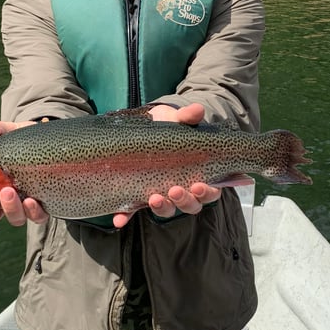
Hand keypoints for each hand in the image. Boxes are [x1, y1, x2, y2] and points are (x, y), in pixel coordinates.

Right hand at [0, 120, 48, 227]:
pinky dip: (33, 212)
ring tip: (8, 191)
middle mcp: (2, 200)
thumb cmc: (20, 139)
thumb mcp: (6, 132)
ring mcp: (22, 204)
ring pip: (13, 219)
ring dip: (9, 209)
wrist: (49, 139)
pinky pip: (38, 217)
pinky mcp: (43, 205)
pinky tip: (31, 200)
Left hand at [112, 103, 221, 227]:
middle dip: (184, 200)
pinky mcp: (137, 196)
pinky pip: (133, 211)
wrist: (143, 126)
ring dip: (162, 207)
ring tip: (153, 198)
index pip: (210, 192)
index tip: (199, 185)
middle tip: (174, 190)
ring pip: (166, 210)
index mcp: (197, 174)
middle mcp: (181, 189)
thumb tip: (197, 110)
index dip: (207, 193)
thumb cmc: (167, 126)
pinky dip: (127, 216)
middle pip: (190, 205)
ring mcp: (159, 194)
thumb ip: (188, 117)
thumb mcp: (177, 119)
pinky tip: (119, 219)